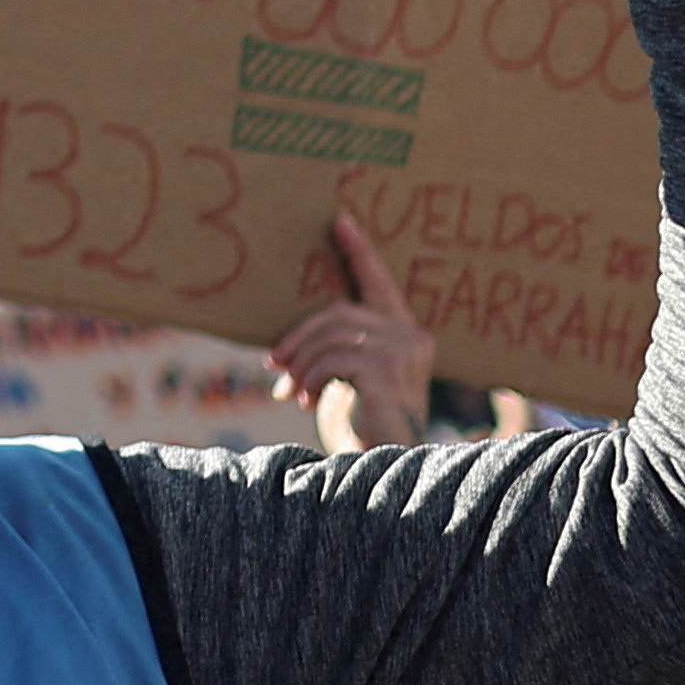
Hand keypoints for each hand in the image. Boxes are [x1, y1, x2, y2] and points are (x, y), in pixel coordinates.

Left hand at [268, 212, 438, 453]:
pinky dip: (311, 377)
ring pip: (332, 334)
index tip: (339, 219)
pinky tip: (306, 401)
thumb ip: (338, 350)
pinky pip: (334, 359)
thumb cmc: (367, 422)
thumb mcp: (351, 379)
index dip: (359, 251)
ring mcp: (405, 352)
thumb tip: (282, 345)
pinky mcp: (389, 372)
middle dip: (298, 335)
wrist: (388, 464)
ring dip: (301, 362)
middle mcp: (411, 336)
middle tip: (272, 362)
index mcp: (403, 331)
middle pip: (338, 311)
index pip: (378, 283)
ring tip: (291, 390)